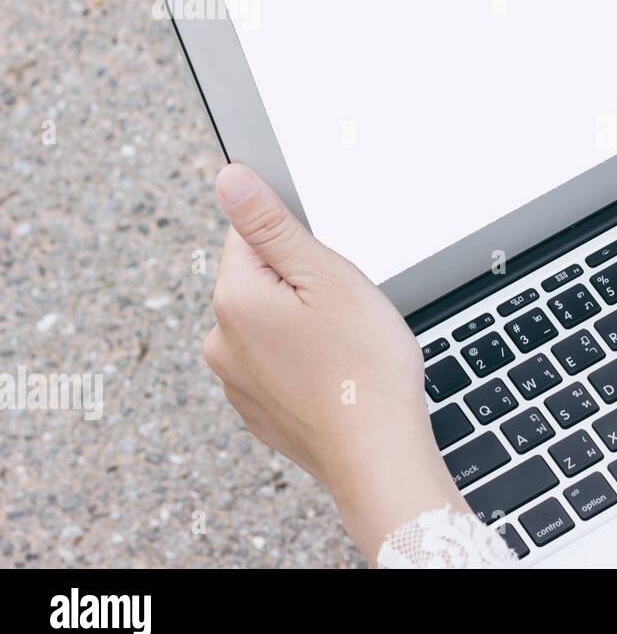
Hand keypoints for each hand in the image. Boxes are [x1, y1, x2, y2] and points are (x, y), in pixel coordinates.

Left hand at [202, 162, 465, 562]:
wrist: (378, 455)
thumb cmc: (364, 367)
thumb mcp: (327, 276)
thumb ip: (271, 224)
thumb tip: (228, 178)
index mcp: (234, 298)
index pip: (252, 234)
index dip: (300, 244)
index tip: (329, 272)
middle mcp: (220, 341)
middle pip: (262, 280)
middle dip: (305, 286)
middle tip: (347, 313)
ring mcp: (237, 382)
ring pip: (273, 324)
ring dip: (306, 326)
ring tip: (347, 349)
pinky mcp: (258, 410)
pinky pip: (280, 365)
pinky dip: (308, 364)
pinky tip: (339, 377)